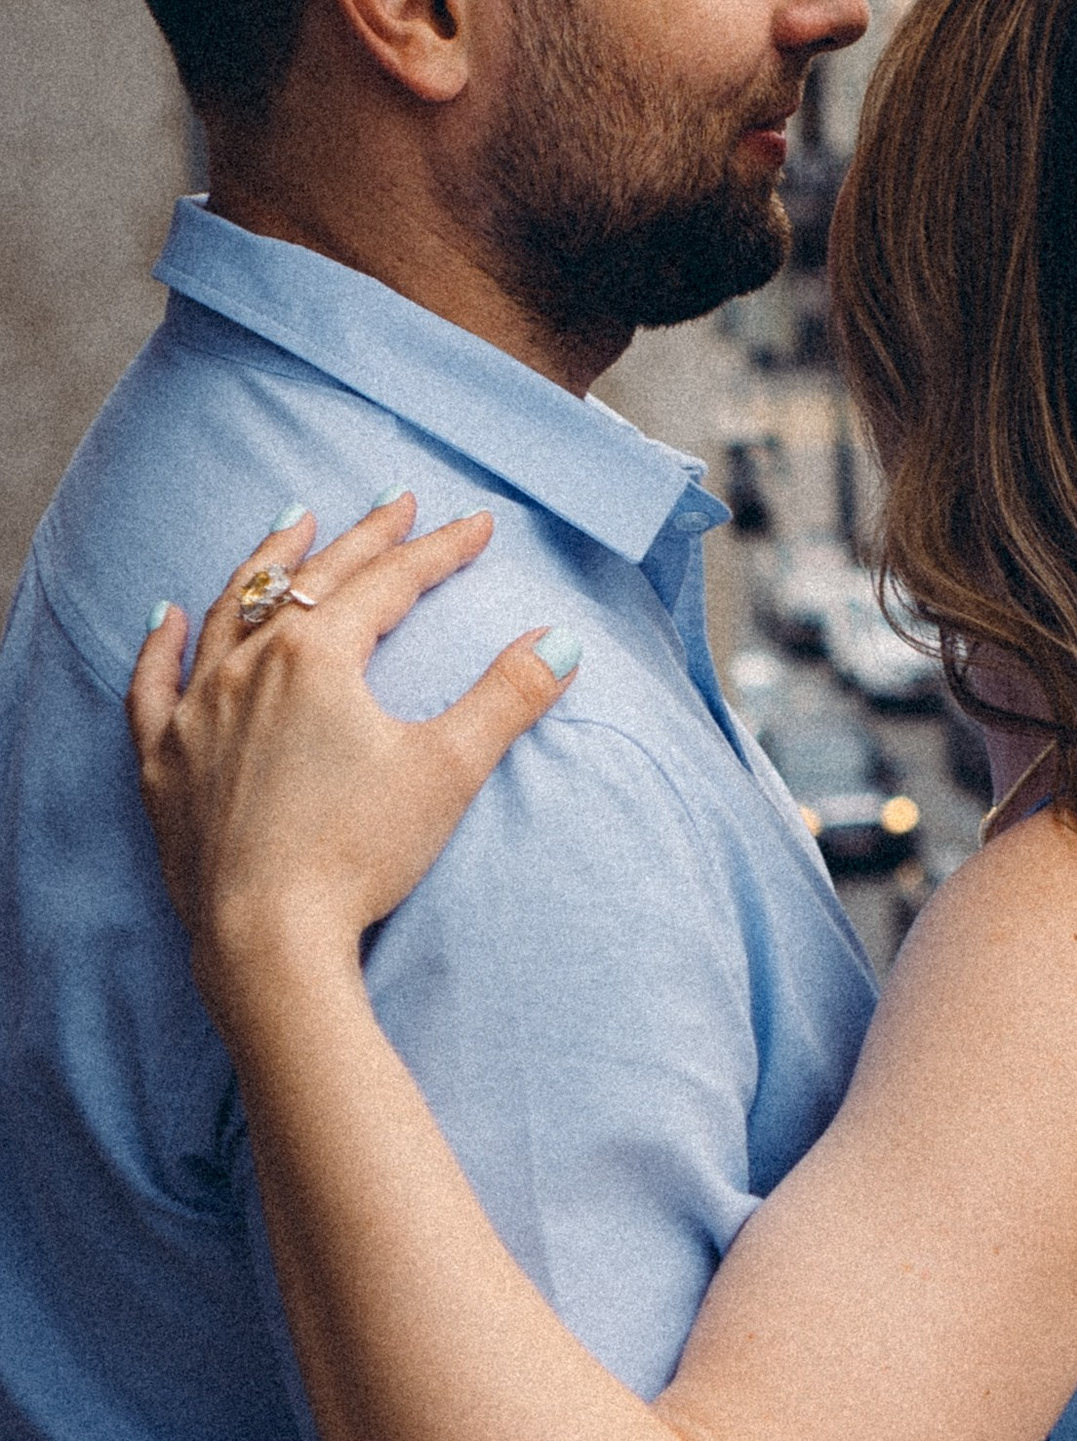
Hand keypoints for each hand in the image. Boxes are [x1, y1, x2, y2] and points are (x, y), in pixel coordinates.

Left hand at [127, 500, 574, 1037]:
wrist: (266, 939)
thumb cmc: (358, 854)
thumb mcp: (448, 770)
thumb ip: (506, 697)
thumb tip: (560, 641)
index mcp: (317, 657)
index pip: (389, 583)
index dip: (439, 550)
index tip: (477, 525)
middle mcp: (249, 668)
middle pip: (311, 581)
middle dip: (362, 537)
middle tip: (396, 502)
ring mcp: (197, 712)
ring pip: (228, 613)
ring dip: (265, 563)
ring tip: (291, 524)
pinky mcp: (163, 763)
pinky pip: (152, 685)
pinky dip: (160, 645)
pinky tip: (164, 616)